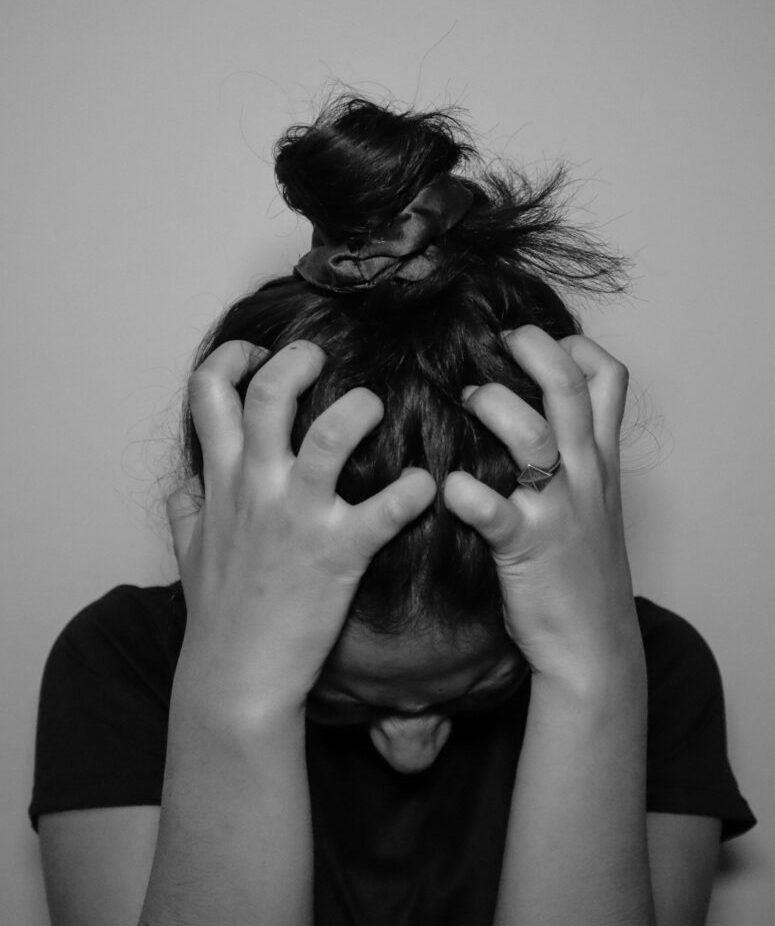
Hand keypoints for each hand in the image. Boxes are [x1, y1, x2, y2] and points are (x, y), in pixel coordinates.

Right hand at [167, 339, 435, 712]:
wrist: (236, 678)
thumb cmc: (217, 615)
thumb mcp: (188, 551)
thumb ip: (186, 507)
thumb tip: (182, 483)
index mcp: (223, 481)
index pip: (209, 393)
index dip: (232, 358)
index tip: (257, 355)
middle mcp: (258, 488)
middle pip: (270, 394)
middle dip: (298, 360)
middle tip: (323, 359)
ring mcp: (299, 518)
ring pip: (329, 436)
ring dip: (358, 409)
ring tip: (373, 407)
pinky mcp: (339, 554)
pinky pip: (385, 509)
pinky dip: (412, 491)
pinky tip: (424, 484)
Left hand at [443, 326, 640, 684]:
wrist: (595, 646)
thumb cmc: (582, 570)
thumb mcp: (593, 502)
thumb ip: (571, 455)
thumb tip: (528, 410)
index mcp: (599, 460)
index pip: (608, 378)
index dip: (575, 345)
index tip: (537, 341)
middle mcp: (584, 475)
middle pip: (568, 390)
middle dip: (533, 350)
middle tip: (498, 342)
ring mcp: (557, 510)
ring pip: (535, 437)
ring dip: (496, 407)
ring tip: (468, 400)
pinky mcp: (526, 548)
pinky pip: (495, 511)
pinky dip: (467, 493)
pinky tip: (447, 485)